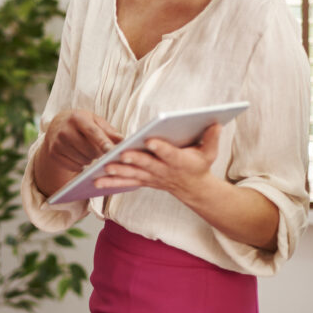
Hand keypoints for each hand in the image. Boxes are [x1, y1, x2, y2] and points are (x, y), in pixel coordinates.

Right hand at [34, 110, 122, 195]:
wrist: (56, 126)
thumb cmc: (81, 123)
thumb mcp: (94, 121)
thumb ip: (109, 131)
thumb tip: (123, 141)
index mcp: (77, 118)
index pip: (92, 132)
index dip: (102, 142)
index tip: (111, 150)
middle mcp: (65, 130)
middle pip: (89, 150)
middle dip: (99, 152)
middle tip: (99, 148)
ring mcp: (57, 143)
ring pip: (83, 160)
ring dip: (90, 159)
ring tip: (87, 150)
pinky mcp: (53, 154)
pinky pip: (75, 166)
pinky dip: (81, 164)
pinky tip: (79, 156)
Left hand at [94, 122, 221, 199]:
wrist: (194, 189)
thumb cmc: (200, 165)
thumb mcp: (210, 153)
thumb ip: (212, 138)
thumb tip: (216, 123)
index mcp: (180, 161)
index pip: (170, 154)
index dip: (161, 148)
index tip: (151, 140)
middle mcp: (164, 171)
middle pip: (148, 164)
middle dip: (135, 160)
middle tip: (122, 155)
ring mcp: (152, 178)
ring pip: (133, 175)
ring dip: (118, 173)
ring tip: (104, 169)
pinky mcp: (143, 181)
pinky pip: (126, 183)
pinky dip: (112, 183)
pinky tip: (96, 182)